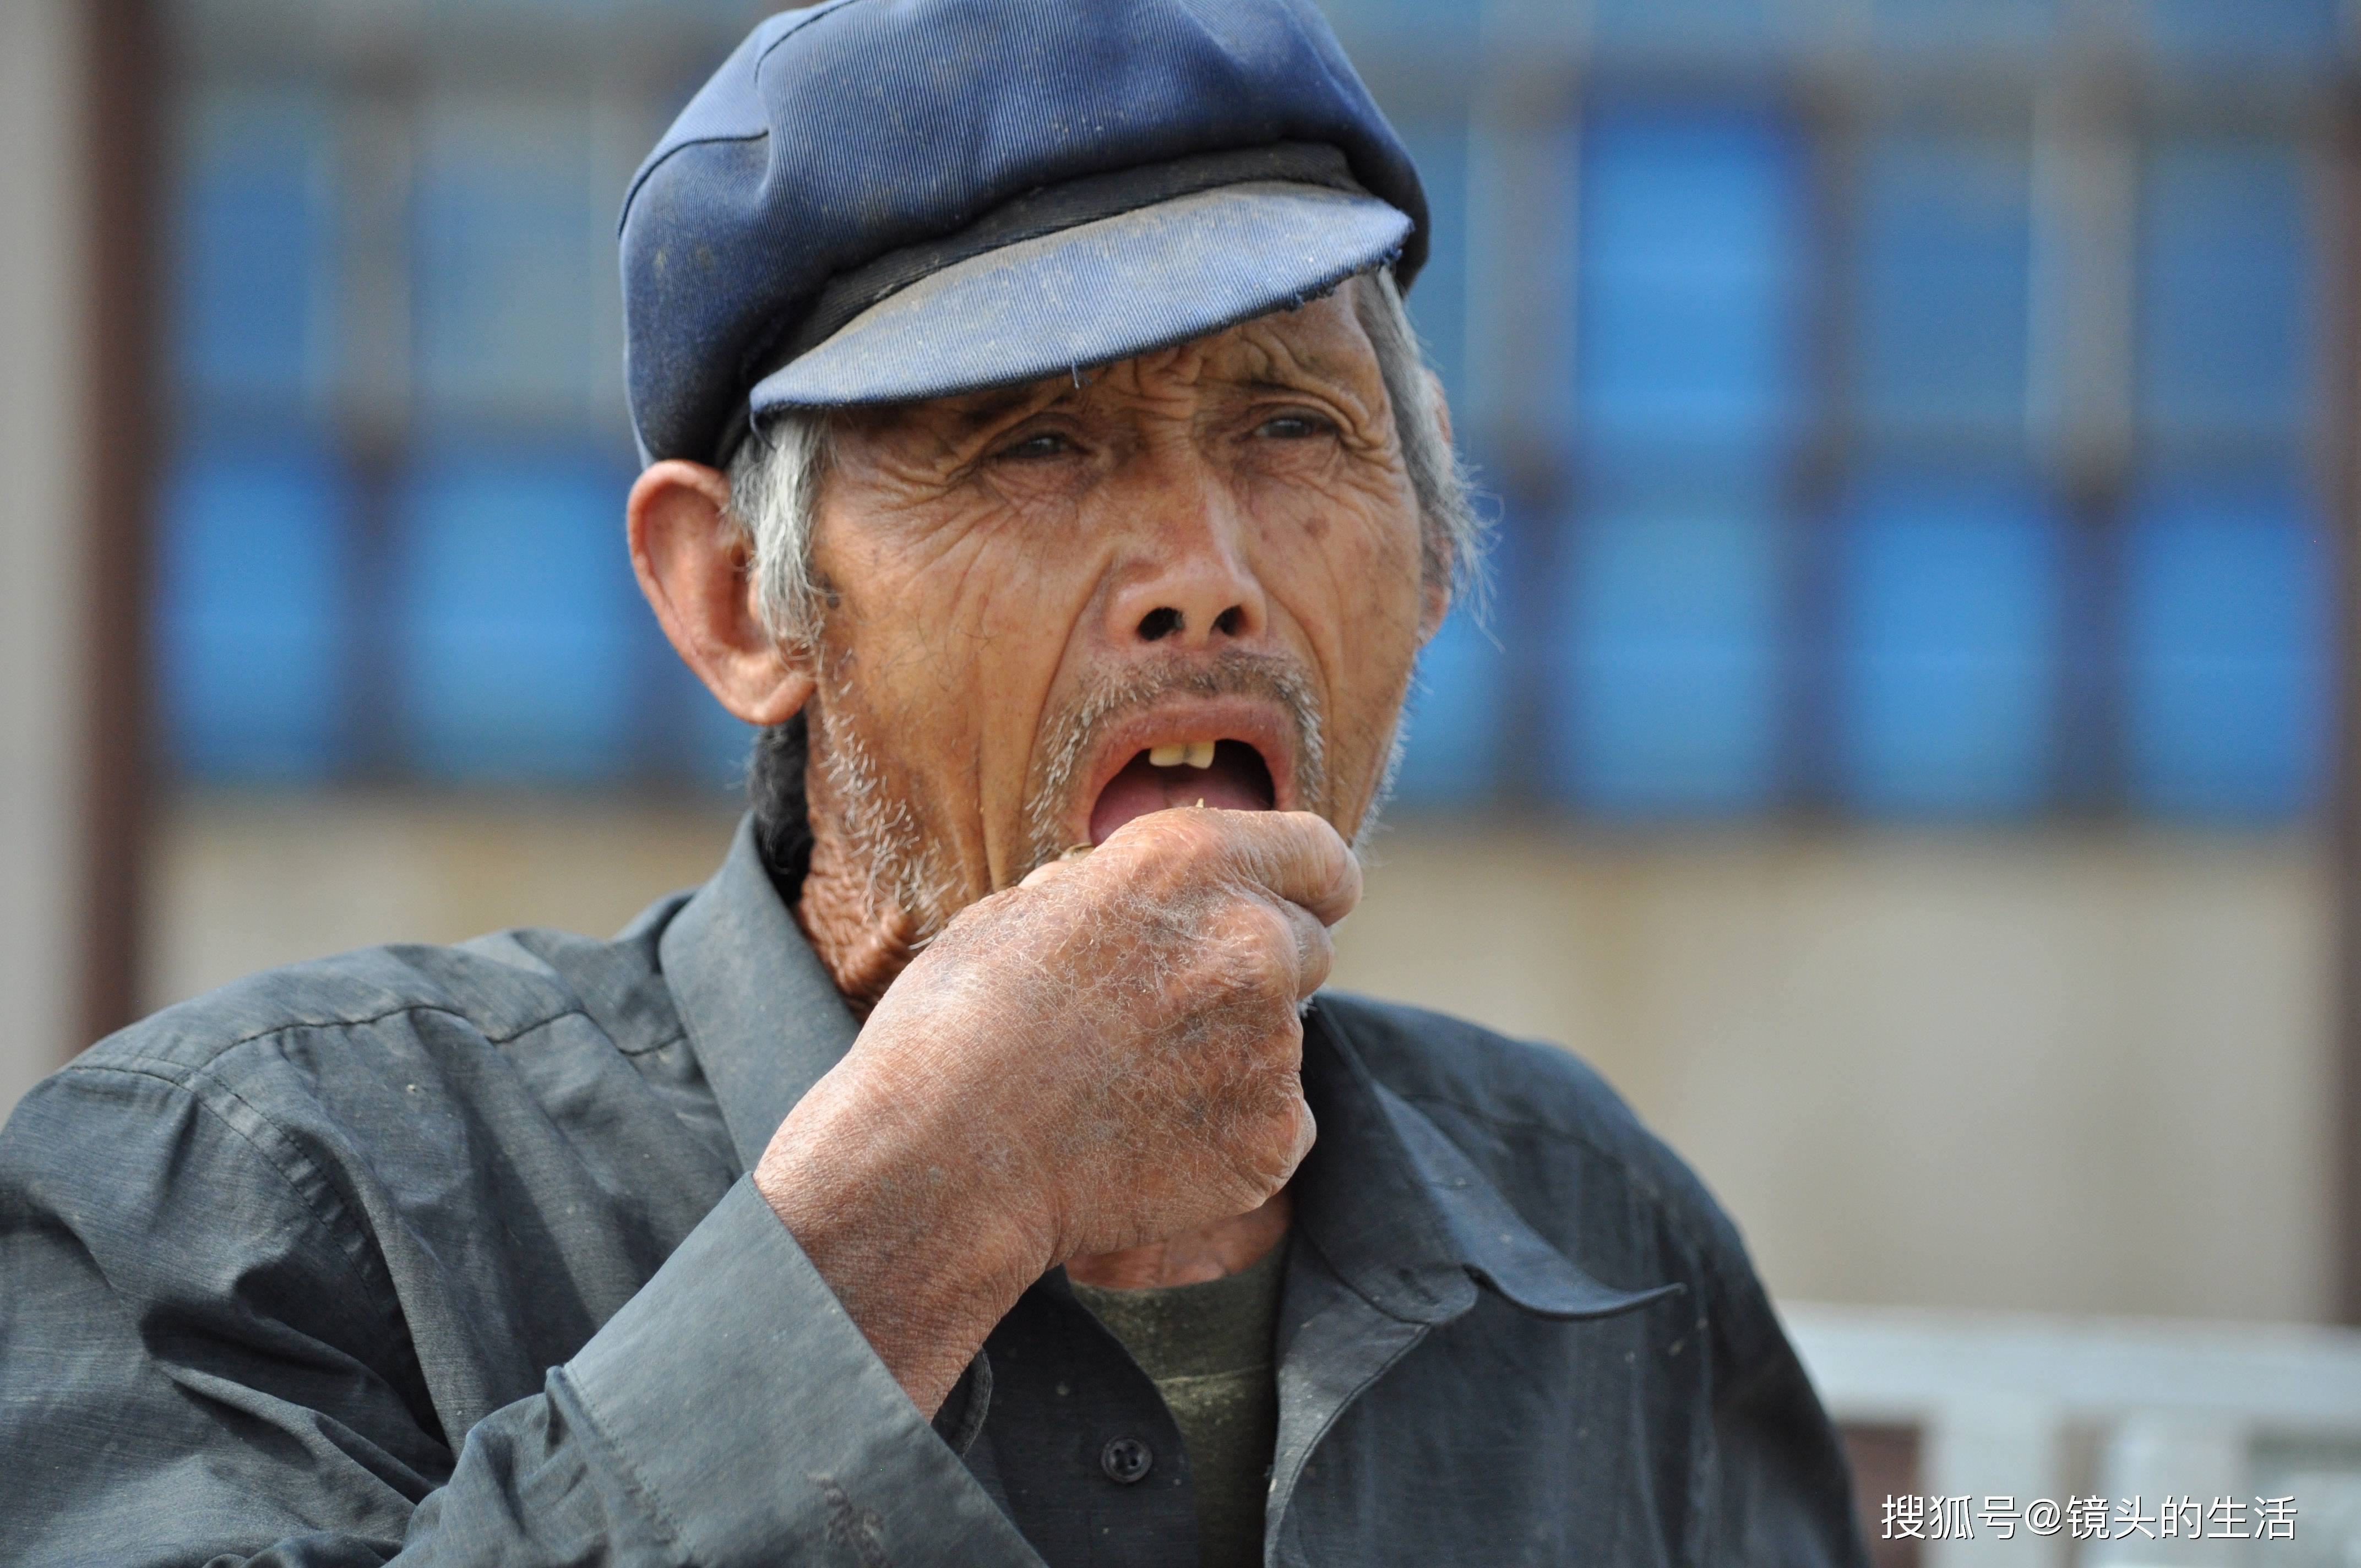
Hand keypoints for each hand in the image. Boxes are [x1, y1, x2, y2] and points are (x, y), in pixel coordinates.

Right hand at [752, 806, 1359, 1412]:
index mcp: (1191, 861)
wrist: (940, 1160)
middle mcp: (1253, 939)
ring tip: (1126, 1094)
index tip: (1293, 910)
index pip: (1318, 856)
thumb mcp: (1026, 910)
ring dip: (1231, 1062)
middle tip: (1167, 1023)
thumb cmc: (956, 1026)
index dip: (1305, 886)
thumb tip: (1155, 899)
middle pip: (1307, 949)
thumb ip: (1118, 892)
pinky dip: (1229, 1139)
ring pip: (1281, 1045)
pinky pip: (1278, 1127)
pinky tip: (1145, 1148)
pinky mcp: (1275, 1138)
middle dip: (1254, 977)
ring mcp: (1275, 1044)